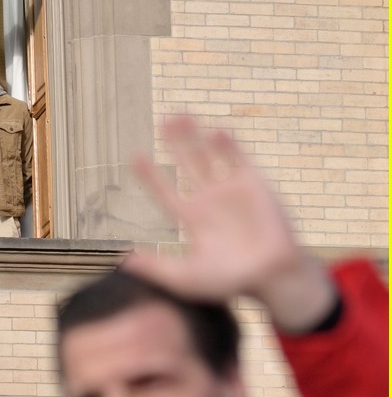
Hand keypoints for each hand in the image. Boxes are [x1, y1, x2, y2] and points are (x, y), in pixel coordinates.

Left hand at [126, 116, 334, 330]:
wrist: (271, 276)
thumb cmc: (229, 282)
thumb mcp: (186, 278)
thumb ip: (157, 268)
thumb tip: (124, 260)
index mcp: (192, 219)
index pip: (166, 192)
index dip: (151, 175)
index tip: (135, 156)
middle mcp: (210, 200)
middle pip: (187, 164)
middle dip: (175, 143)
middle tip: (164, 120)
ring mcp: (232, 190)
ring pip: (209, 156)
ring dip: (196, 137)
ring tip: (182, 114)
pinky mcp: (254, 185)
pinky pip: (239, 159)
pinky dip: (228, 146)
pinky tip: (215, 131)